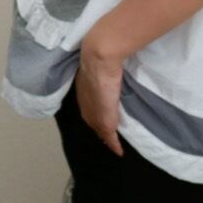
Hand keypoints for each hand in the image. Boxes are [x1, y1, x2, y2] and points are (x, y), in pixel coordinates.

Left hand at [76, 29, 125, 156]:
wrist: (99, 55)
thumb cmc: (101, 51)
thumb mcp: (100, 58)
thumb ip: (103, 62)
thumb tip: (110, 56)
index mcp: (83, 87)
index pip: (88, 103)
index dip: (94, 110)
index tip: (101, 113)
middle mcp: (85, 101)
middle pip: (91, 118)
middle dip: (98, 125)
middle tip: (108, 132)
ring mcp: (93, 111)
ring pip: (99, 127)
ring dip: (105, 134)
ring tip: (112, 141)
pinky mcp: (104, 119)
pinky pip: (109, 136)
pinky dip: (114, 144)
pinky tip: (119, 151)